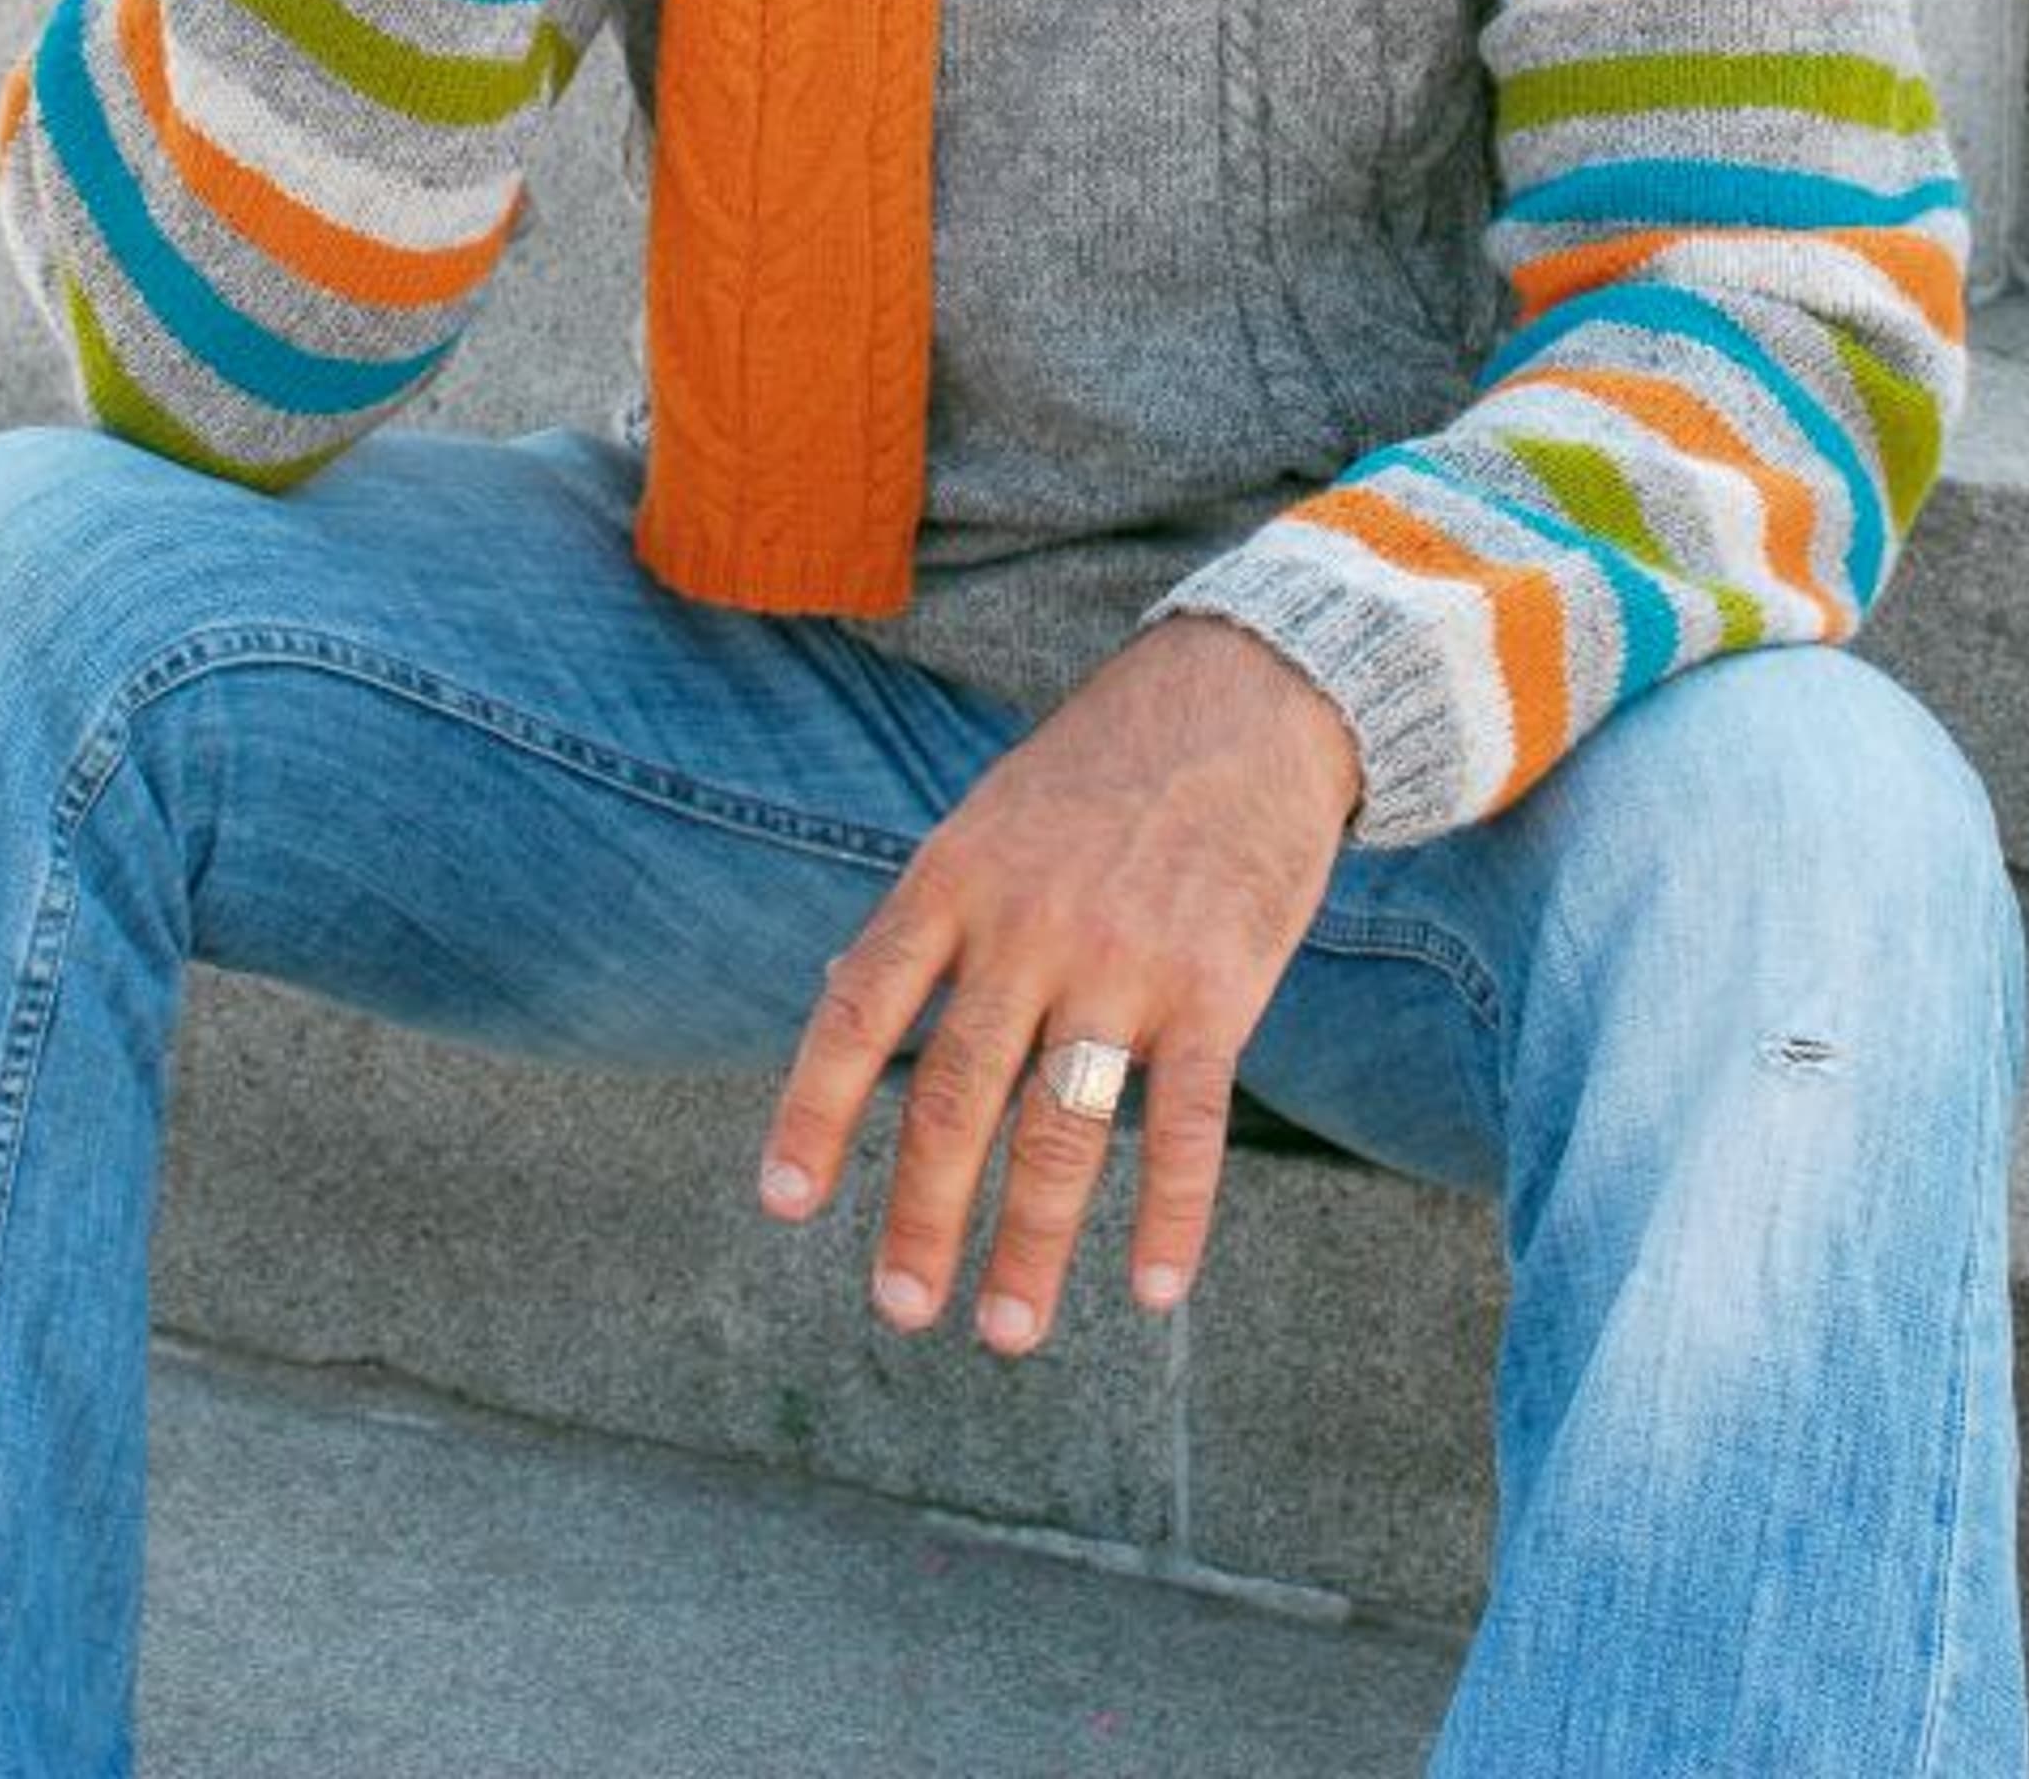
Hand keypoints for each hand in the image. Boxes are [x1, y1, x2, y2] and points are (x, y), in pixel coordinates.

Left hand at [759, 617, 1360, 1353]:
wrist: (1243, 697)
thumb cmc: (1100, 772)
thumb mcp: (987, 819)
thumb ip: (927, 918)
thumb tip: (838, 1002)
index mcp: (955, 878)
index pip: (861, 1008)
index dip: (814, 1110)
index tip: (785, 1203)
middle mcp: (1028, 925)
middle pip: (954, 1095)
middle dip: (922, 1215)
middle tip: (900, 1307)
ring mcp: (1124, 959)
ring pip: (1061, 1129)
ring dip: (1031, 1243)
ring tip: (1005, 1331)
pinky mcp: (1217, 985)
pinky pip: (1189, 1121)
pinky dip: (1172, 1213)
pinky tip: (1155, 1288)